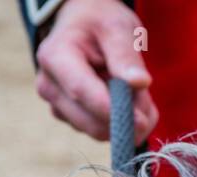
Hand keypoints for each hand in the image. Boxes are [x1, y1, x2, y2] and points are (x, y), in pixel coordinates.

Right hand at [34, 0, 158, 143]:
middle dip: (126, 118)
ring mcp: (57, 105)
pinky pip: (102, 133)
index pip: (81, 93)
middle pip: (92, 123)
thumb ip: (126, 56)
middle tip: (147, 98)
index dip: (113, 111)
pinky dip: (123, 124)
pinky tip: (128, 101)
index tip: (143, 120)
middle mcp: (49, 86)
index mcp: (55, 57)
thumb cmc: (100, 23)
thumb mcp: (117, 28)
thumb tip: (139, 83)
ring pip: (100, 132)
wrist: (84, 24)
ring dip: (127, 121)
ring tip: (137, 94)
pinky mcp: (70, 118)